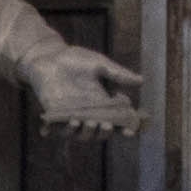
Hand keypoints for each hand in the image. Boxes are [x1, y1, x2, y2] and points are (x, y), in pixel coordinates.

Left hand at [23, 45, 142, 136]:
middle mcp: (88, 114)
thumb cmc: (76, 60)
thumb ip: (118, 74)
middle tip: (107, 124)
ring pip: (81, 135)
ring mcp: (70, 116)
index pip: (117, 122)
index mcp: (102, 105)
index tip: (131, 132)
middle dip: (104, 132)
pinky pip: (58, 129)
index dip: (125, 129)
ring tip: (88, 122)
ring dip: (86, 132)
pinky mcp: (53, 115)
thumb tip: (141, 81)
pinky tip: (70, 122)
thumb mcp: (100, 65)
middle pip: (100, 133)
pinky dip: (62, 130)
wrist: (49, 56)